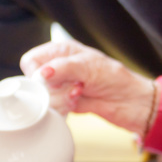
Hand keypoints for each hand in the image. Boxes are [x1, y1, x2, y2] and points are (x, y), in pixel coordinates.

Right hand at [20, 40, 156, 134]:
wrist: (130, 102)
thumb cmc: (115, 77)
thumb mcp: (89, 66)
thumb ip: (63, 68)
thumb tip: (42, 73)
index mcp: (61, 51)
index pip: (31, 60)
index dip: (37, 72)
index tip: (50, 79)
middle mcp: (58, 68)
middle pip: (34, 82)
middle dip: (50, 88)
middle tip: (71, 86)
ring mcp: (60, 87)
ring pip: (41, 98)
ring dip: (59, 99)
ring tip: (78, 93)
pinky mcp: (64, 103)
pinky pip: (51, 109)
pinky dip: (63, 109)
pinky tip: (77, 102)